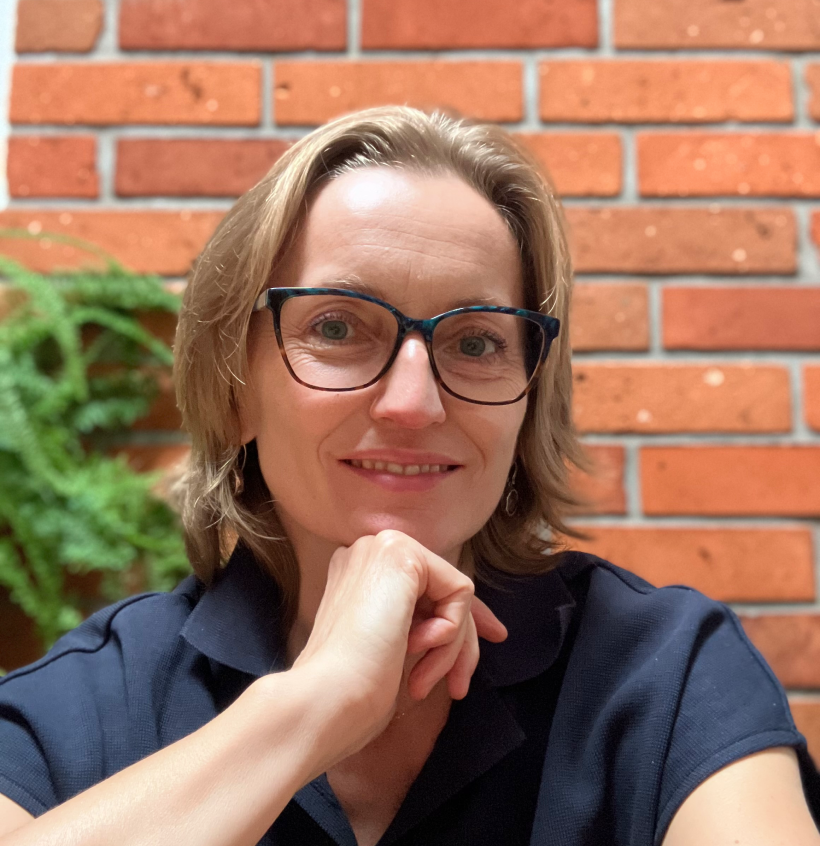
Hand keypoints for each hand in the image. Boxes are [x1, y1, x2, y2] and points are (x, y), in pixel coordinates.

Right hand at [288, 530, 506, 765]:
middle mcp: (367, 551)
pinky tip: (415, 650)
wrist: (325, 698)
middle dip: (461, 641)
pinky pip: (458, 592)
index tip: (494, 637)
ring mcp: (381, 548)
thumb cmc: (350, 690)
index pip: (427, 586)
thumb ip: (421, 621)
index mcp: (358, 573)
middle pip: (444, 591)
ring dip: (450, 647)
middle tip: (460, 686)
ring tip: (422, 682)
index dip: (461, 615)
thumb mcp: (393, 646)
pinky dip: (449, 632)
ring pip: (453, 595)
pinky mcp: (401, 555)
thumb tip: (469, 619)